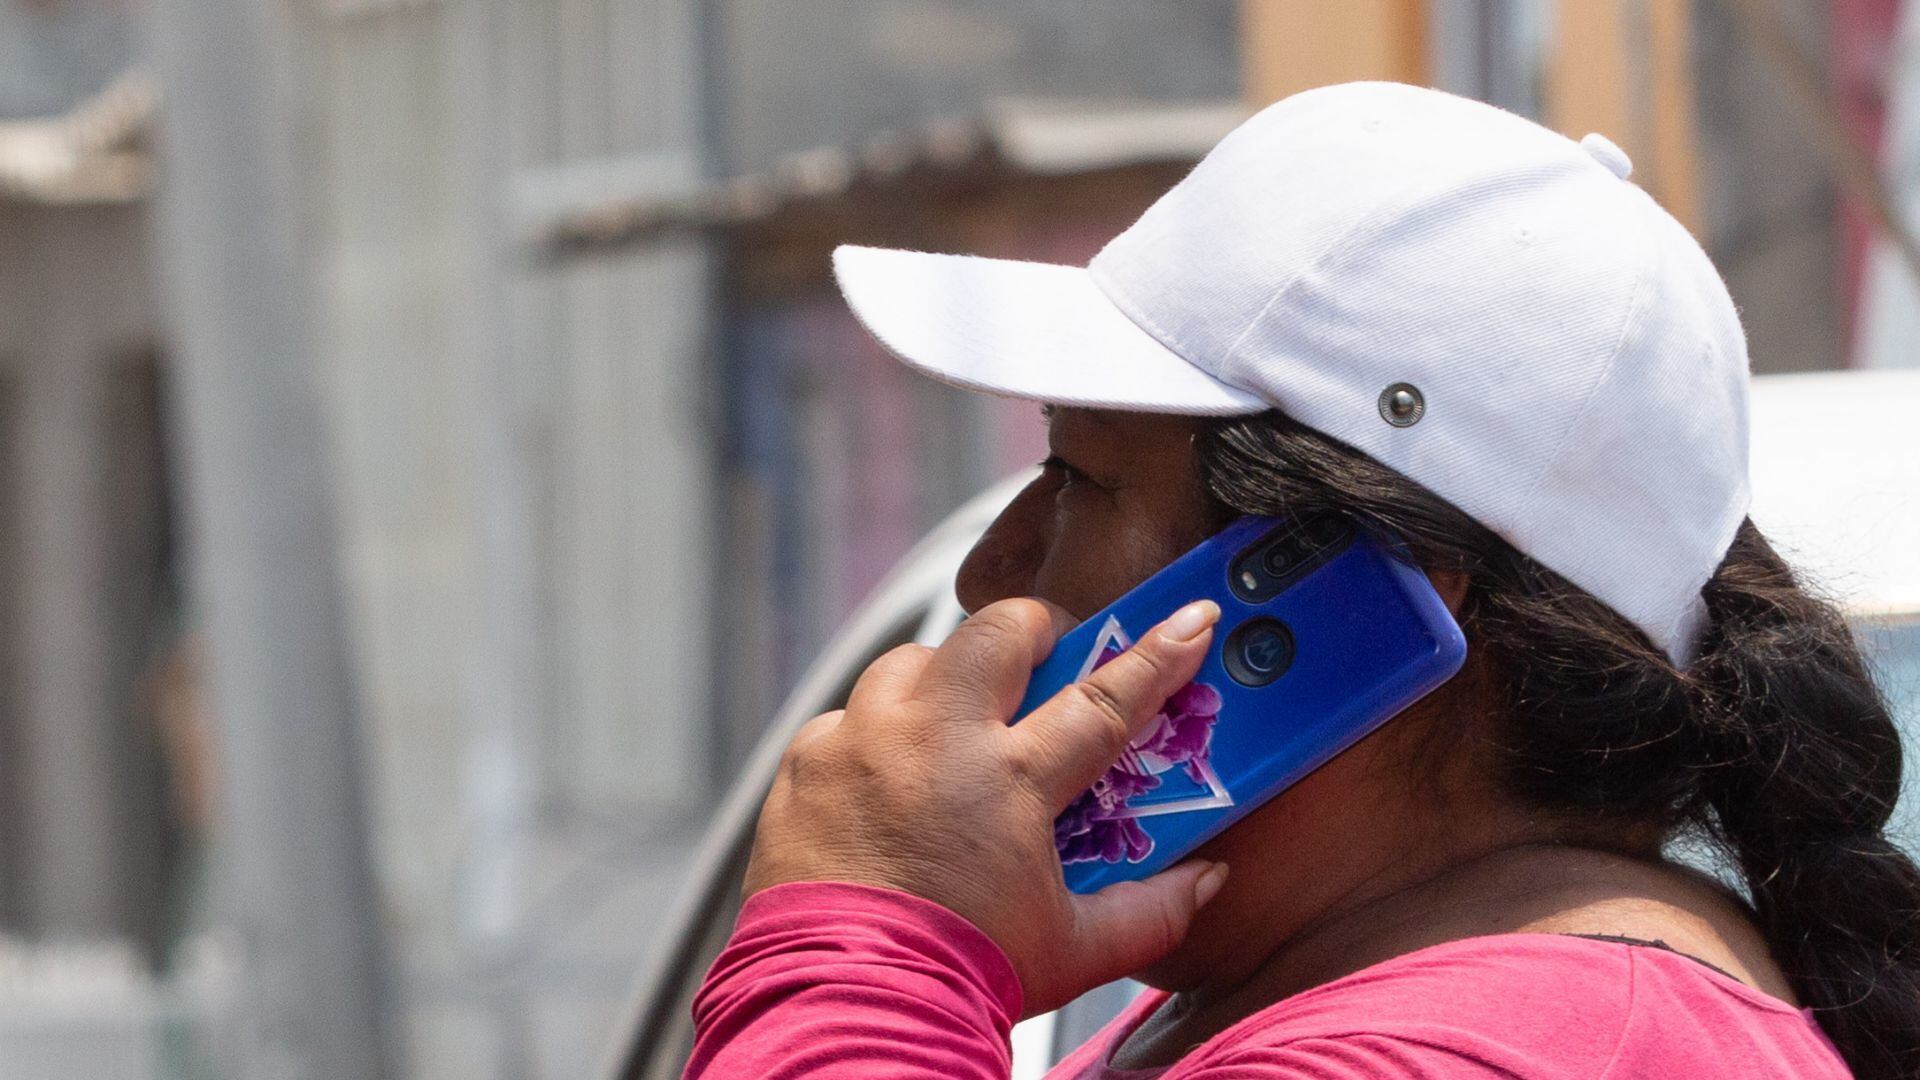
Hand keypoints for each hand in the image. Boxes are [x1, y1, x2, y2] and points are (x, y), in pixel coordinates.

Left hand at [742, 597, 1229, 1015]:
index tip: (1188, 622)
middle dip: (1034, 630)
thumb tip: (1204, 880)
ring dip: (945, 674)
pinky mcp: (808, 760)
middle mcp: (935, 740)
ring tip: (959, 715)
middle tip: (1049, 657)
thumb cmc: (959, 976)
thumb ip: (1150, 910)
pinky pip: (847, 715)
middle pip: (999, 632)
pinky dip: (874, 732)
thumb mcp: (1073, 951)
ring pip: (914, 658)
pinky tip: (888, 773)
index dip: (1156, 655)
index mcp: (1011, 778)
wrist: (848, 1005)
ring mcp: (864, 741)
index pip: (1104, 697)